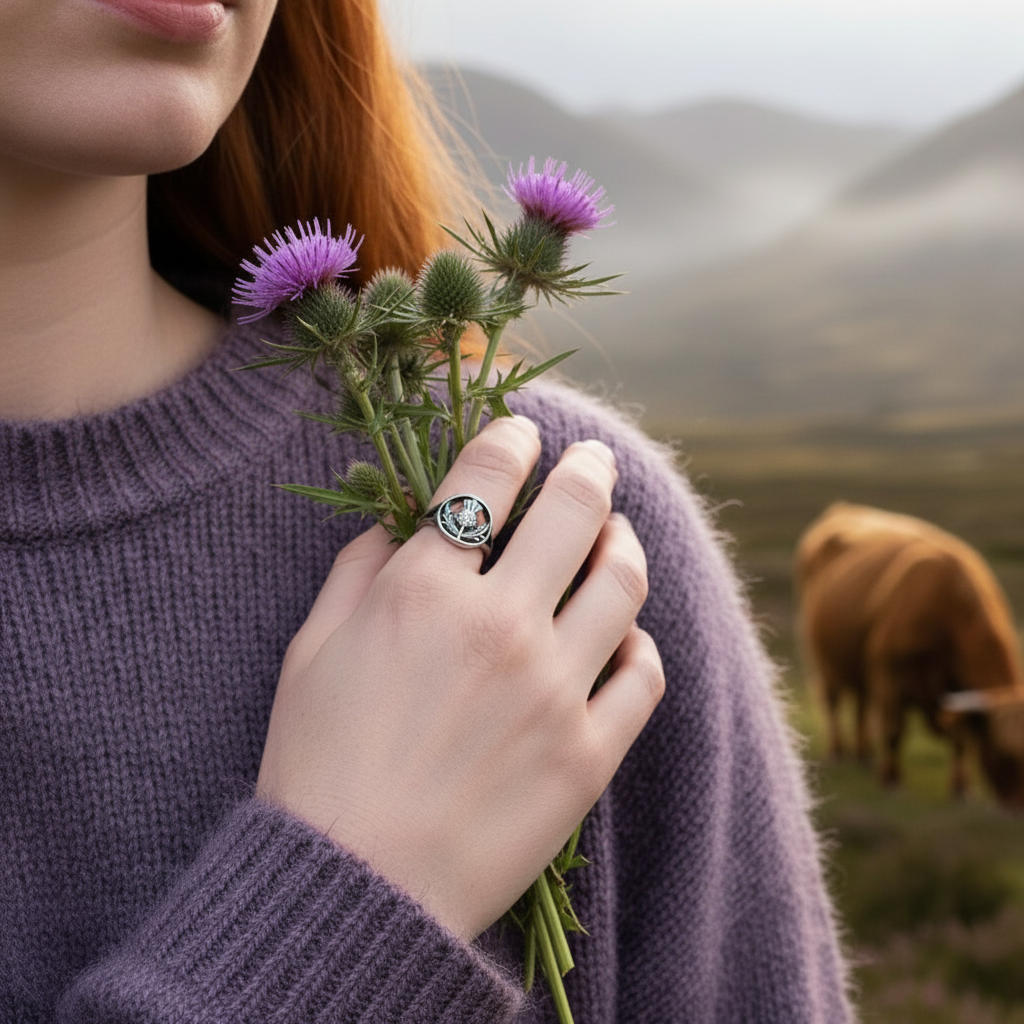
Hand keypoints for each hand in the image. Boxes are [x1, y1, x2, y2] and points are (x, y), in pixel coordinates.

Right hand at [257, 415, 664, 940]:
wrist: (353, 889)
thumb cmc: (316, 765)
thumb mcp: (310, 650)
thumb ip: (356, 569)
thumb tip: (396, 522)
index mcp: (422, 590)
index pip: (487, 477)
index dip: (512, 438)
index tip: (523, 432)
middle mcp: (498, 625)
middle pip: (574, 510)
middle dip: (589, 468)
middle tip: (593, 461)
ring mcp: (553, 689)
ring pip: (623, 580)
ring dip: (624, 541)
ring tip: (616, 536)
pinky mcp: (589, 753)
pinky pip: (644, 673)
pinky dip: (638, 640)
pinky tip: (621, 635)